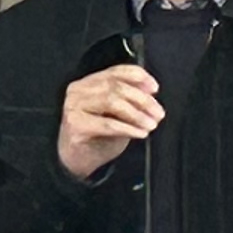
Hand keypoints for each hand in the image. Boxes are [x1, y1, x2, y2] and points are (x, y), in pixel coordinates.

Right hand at [58, 64, 164, 181]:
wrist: (77, 161)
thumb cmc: (97, 136)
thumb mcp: (118, 115)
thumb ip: (131, 100)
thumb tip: (149, 90)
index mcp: (89, 82)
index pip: (116, 71)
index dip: (138, 76)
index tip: (154, 88)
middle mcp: (79, 90)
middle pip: (116, 87)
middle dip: (142, 100)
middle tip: (157, 112)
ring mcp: (74, 107)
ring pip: (112, 102)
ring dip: (136, 114)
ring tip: (150, 124)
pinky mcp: (75, 125)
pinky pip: (107, 124)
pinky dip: (127, 128)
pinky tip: (139, 133)